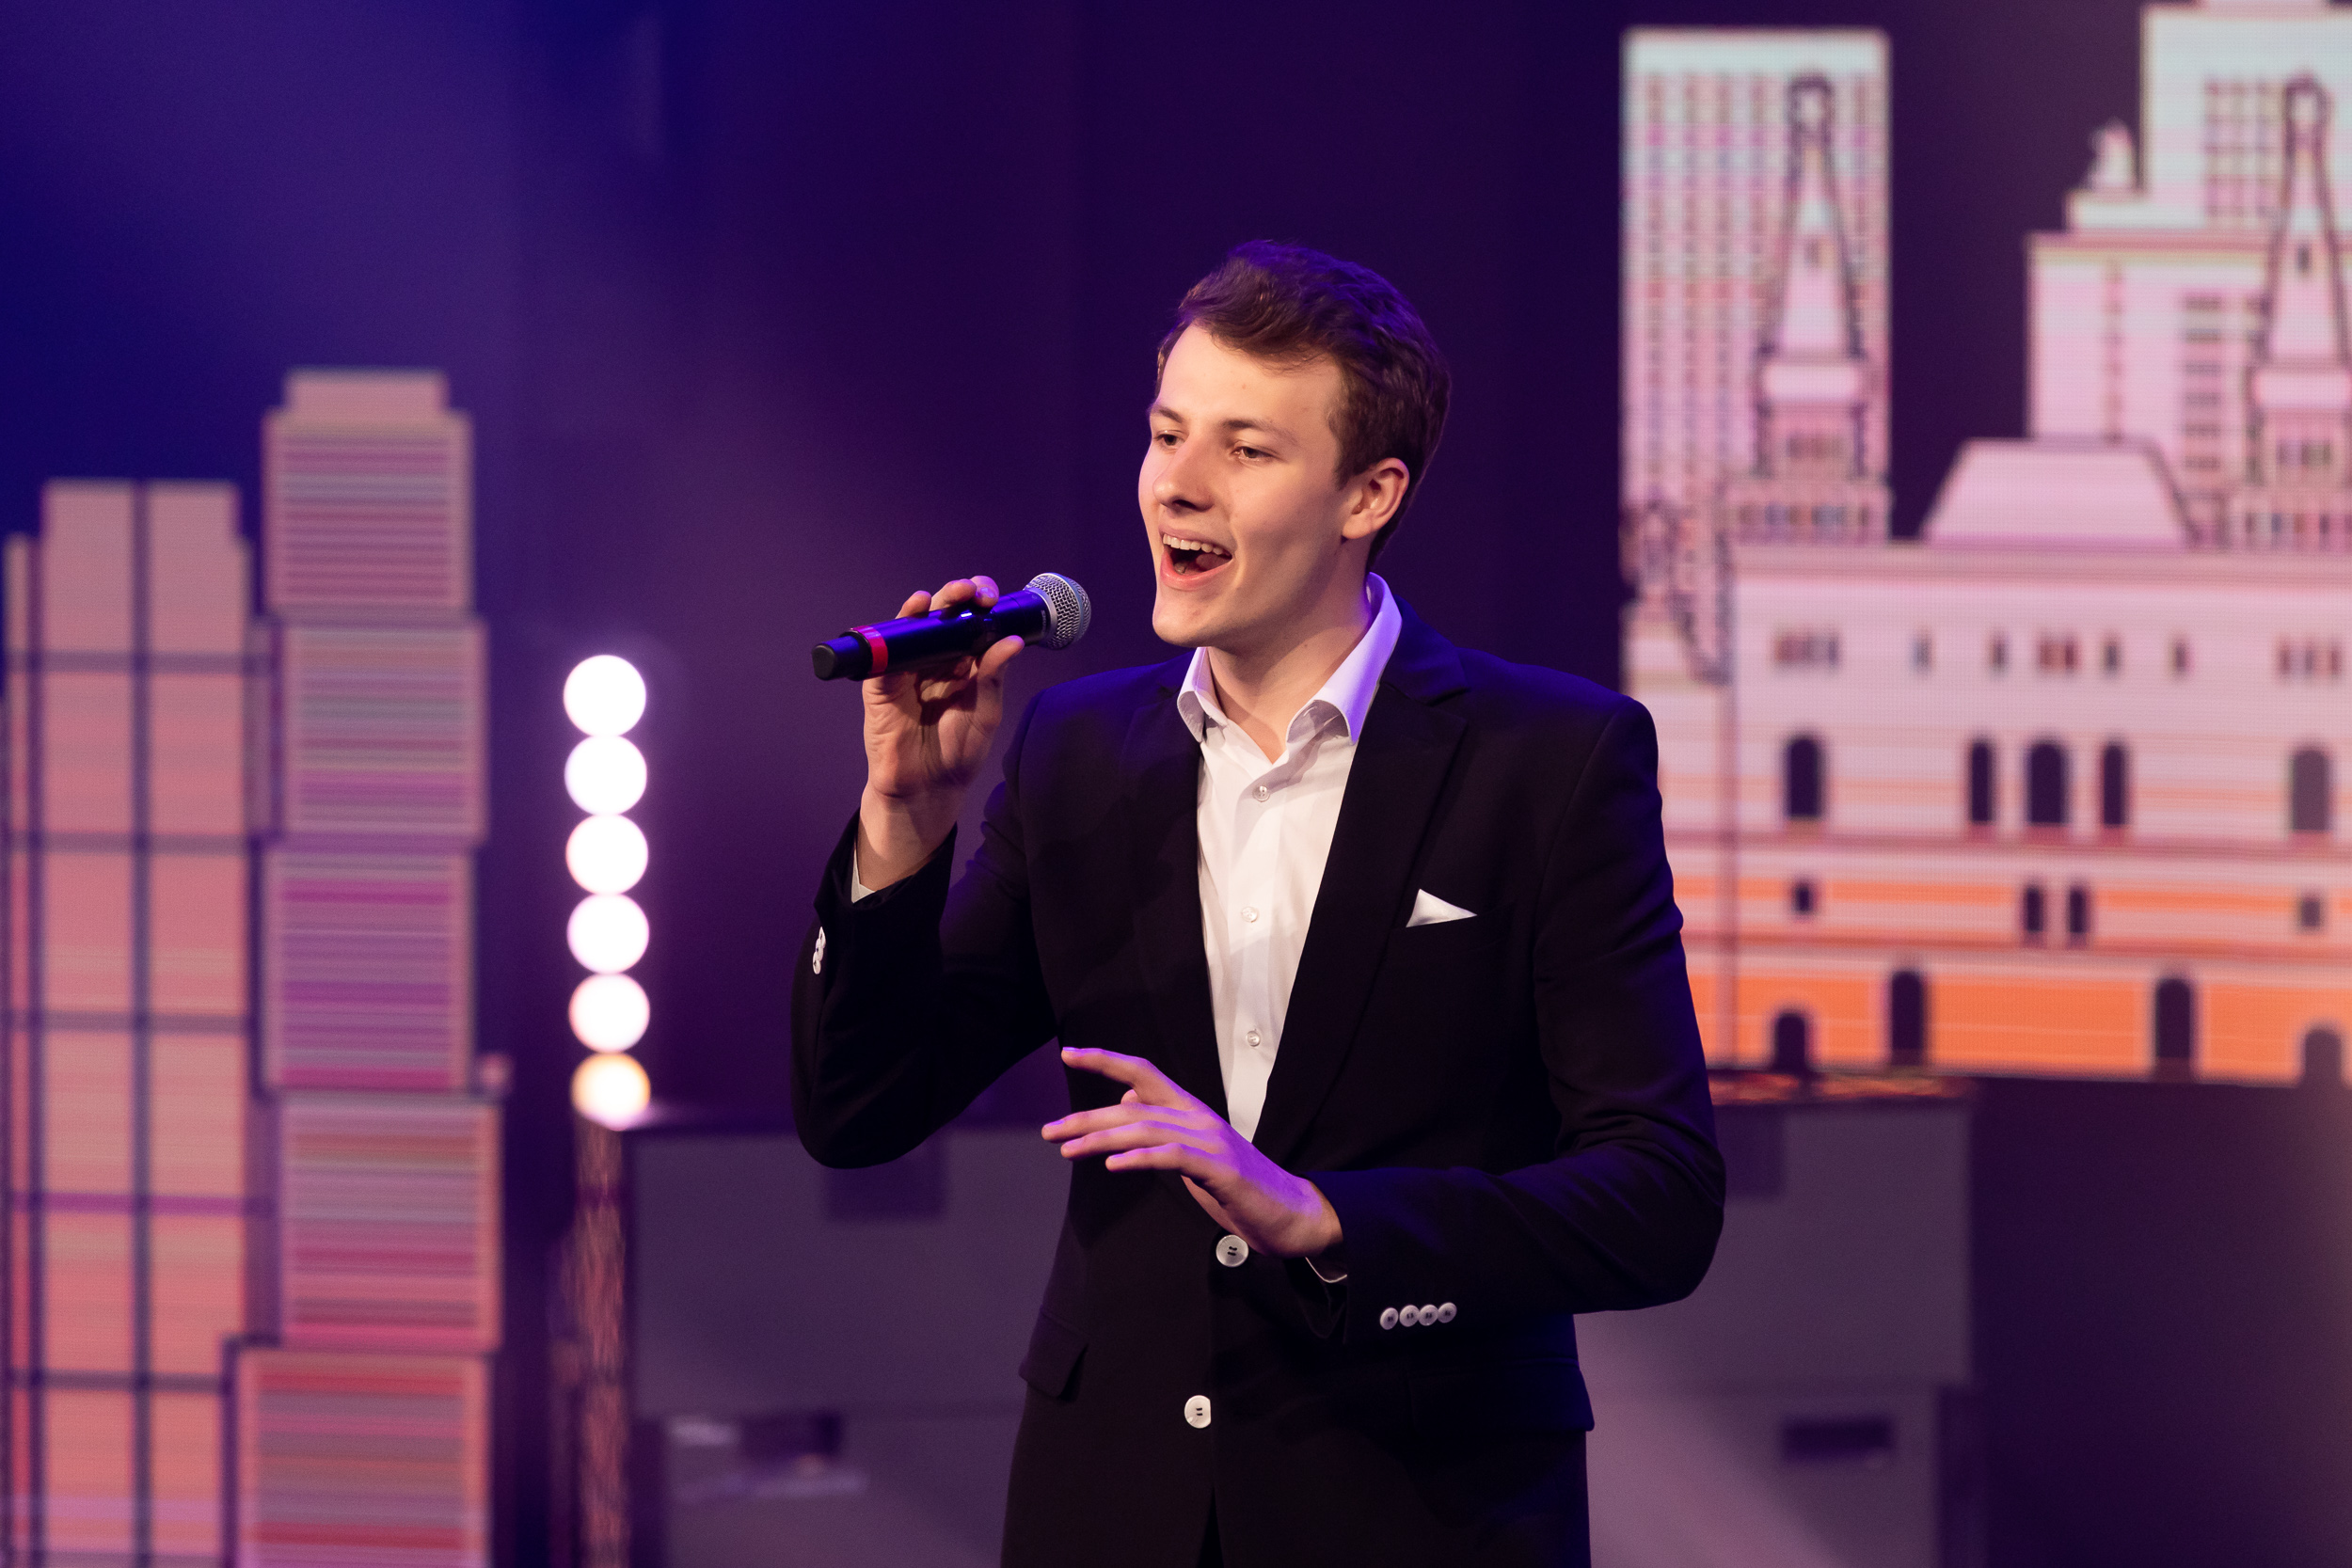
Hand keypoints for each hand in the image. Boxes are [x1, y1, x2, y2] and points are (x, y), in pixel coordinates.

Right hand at [856, 575, 1025, 888]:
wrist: (927, 787)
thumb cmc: (958, 752)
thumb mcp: (985, 714)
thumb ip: (994, 678)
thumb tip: (1012, 641)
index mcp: (963, 664)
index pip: (971, 623)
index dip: (981, 605)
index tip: (994, 598)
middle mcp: (935, 660)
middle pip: (944, 616)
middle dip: (960, 595)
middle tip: (976, 591)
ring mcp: (907, 668)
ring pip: (917, 625)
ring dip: (933, 603)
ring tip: (952, 594)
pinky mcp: (883, 682)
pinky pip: (888, 648)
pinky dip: (900, 626)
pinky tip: (916, 610)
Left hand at [1043, 1047, 1342, 1260]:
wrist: (1290, 1214)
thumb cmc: (1237, 1186)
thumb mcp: (1193, 1151)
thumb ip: (1162, 1126)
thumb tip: (1127, 1100)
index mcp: (1191, 1110)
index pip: (1143, 1072)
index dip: (1105, 1060)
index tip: (1067, 1054)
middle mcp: (1199, 1118)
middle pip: (1133, 1107)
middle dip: (1087, 1117)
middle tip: (1049, 1131)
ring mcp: (1211, 1141)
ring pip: (1146, 1130)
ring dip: (1102, 1139)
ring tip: (1067, 1149)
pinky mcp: (1220, 1169)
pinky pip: (1174, 1157)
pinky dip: (1141, 1159)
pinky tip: (1114, 1166)